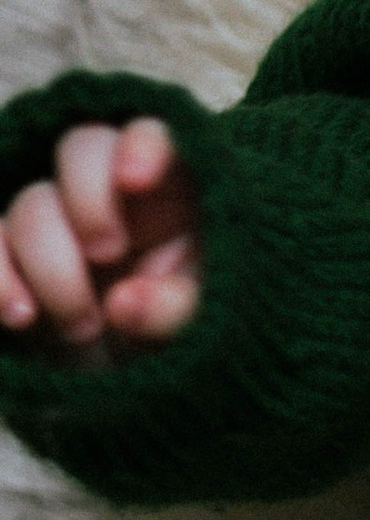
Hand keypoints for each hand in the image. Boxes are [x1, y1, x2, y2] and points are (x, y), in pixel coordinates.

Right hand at [2, 119, 201, 347]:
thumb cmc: (179, 334)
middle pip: (81, 148)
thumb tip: (121, 303)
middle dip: (90, 200)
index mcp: (169, 190)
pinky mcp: (11, 255)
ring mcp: (55, 220)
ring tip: (84, 327)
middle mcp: (109, 192)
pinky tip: (19, 316)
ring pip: (33, 205)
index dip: (141, 145)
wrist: (135, 383)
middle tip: (108, 254)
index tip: (136, 180)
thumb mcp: (201, 325)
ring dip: (53, 267)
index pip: (152, 136)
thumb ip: (175, 308)